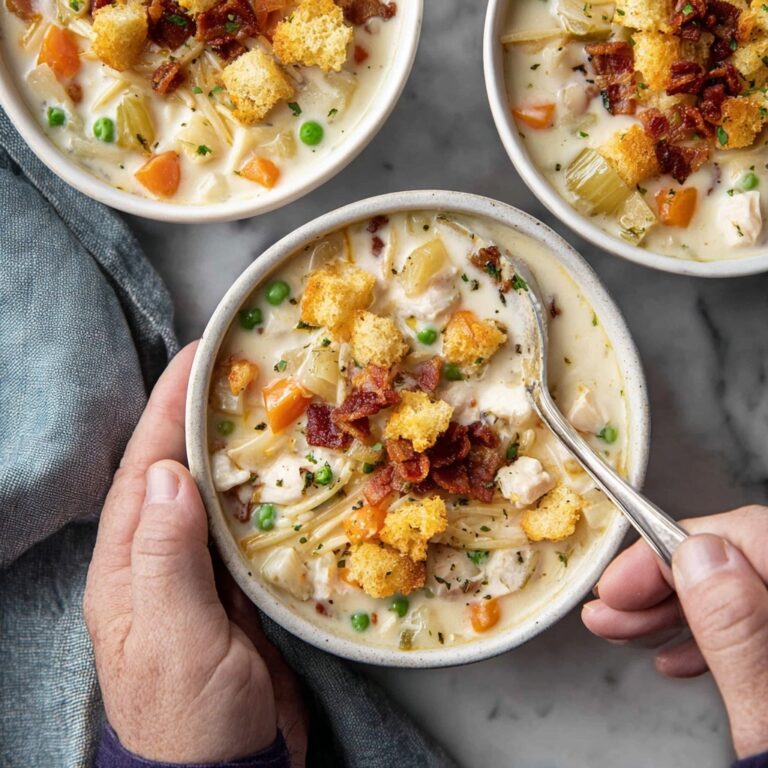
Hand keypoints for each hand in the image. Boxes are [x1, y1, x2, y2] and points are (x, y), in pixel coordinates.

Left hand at [84, 343, 306, 764]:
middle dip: (199, 413)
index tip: (198, 357)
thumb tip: (169, 475)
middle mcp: (157, 558)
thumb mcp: (174, 639)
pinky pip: (244, 525)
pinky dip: (261, 492)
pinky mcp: (233, 588)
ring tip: (265, 404)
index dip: (168, 407)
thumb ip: (166, 557)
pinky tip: (286, 472)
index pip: (146, 467)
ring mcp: (197, 573)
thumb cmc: (191, 718)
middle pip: (176, 467)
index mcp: (128, 564)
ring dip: (233, 447)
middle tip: (235, 368)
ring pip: (213, 492)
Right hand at [583, 507, 767, 758]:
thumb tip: (701, 554)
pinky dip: (706, 638)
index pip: (749, 539)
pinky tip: (674, 656)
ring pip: (740, 595)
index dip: (673, 552)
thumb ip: (740, 632)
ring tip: (623, 629)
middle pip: (742, 563)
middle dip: (665, 583)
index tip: (621, 584)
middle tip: (612, 608)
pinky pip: (751, 630)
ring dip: (675, 609)